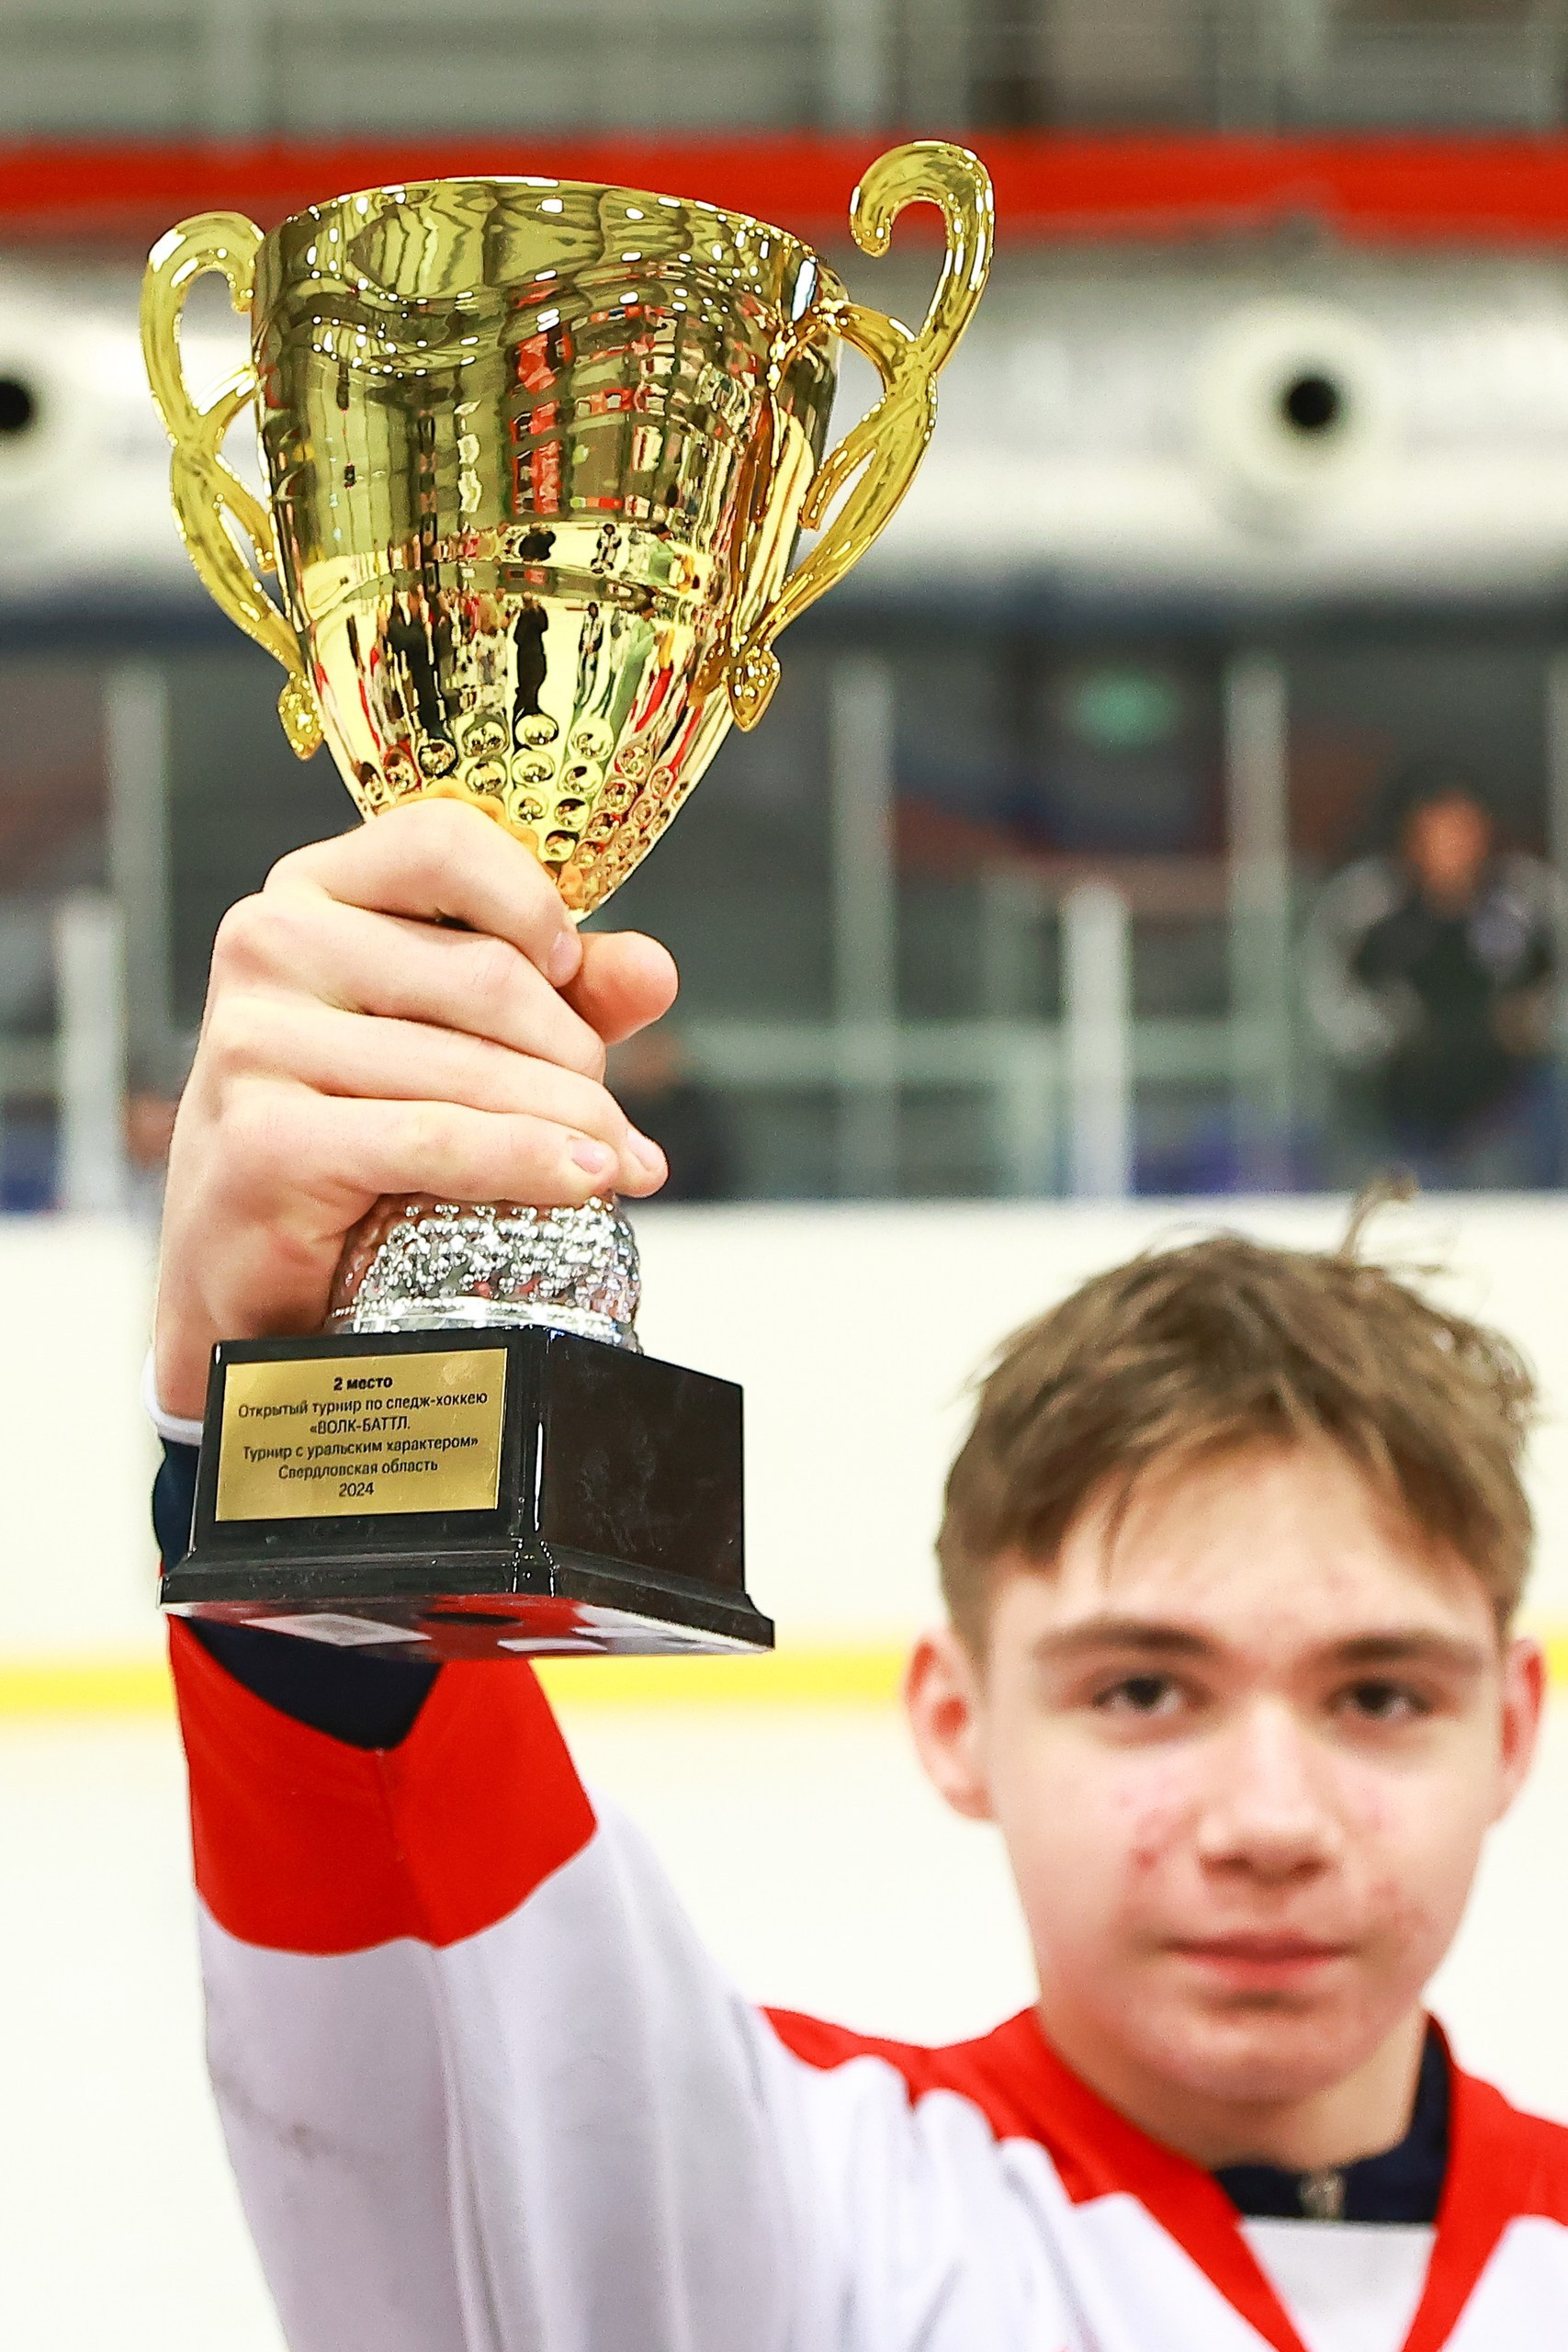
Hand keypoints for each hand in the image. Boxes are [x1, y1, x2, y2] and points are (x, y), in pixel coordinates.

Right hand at [153, 801, 677, 1420]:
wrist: (249, 1263)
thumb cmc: (355, 1133)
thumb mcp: (460, 1039)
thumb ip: (557, 993)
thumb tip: (652, 969)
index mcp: (313, 891)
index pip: (441, 841)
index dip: (530, 902)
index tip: (570, 968)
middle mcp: (270, 945)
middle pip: (487, 974)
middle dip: (577, 1057)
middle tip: (611, 1121)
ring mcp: (254, 1040)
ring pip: (472, 1066)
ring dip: (572, 1123)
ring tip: (615, 1165)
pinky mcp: (261, 1138)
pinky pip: (434, 1139)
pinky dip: (525, 1161)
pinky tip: (581, 1180)